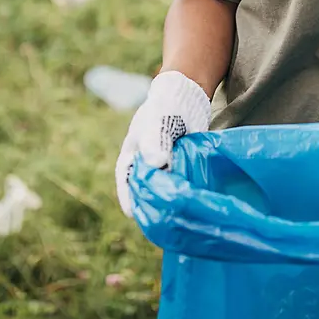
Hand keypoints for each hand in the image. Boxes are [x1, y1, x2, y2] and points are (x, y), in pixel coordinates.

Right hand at [114, 70, 210, 217]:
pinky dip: (184, 193)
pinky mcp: (180, 170)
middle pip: (146, 191)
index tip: (135, 214)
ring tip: (178, 216)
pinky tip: (192, 201)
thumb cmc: (163, 109)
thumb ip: (155, 142)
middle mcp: (145, 168)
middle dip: (152, 204)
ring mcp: (163, 170)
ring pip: (164, 190)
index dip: (130, 198)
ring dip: (169, 200)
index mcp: (131, 159)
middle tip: (161, 220)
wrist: (185, 99)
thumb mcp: (156, 124)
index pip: (126, 182)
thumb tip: (157, 164)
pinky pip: (180, 185)